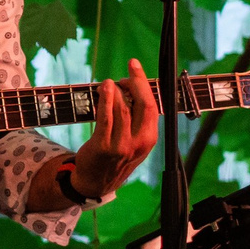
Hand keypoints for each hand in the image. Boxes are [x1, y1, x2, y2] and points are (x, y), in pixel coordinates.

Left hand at [69, 58, 158, 196]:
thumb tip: (132, 87)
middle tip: (130, 67)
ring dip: (116, 90)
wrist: (96, 182)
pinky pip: (106, 118)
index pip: (153, 106)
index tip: (136, 67)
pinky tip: (104, 89)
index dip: (144, 84)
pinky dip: (105, 100)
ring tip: (109, 83)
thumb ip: (137, 120)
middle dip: (136, 81)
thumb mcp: (134, 141)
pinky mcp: (104, 146)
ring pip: (123, 108)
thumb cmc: (115, 156)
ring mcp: (122, 145)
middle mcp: (139, 142)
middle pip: (143, 104)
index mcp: (150, 138)